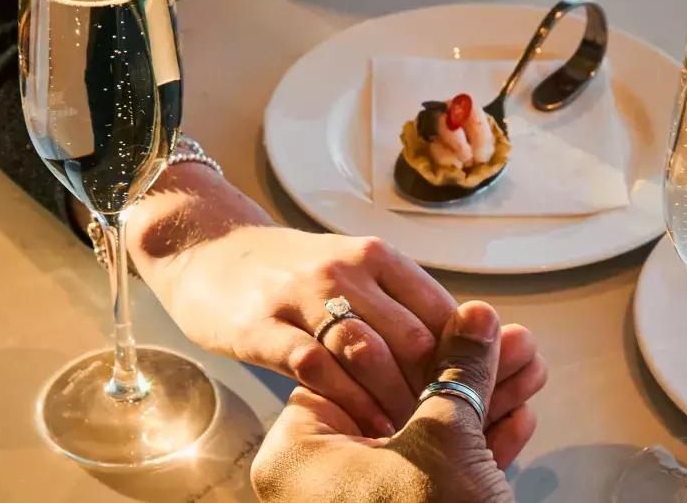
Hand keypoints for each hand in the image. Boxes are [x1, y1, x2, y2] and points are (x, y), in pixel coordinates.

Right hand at [140, 224, 546, 440]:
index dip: (463, 361)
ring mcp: (303, 296)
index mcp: (379, 259)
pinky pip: (314, 366)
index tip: (475, 398)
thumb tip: (460, 353)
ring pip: (367, 352)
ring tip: (411, 435)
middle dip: (435, 389)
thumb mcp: (354, 274)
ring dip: (395, 400)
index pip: (441, 311)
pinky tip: (361, 426)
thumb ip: (401, 307)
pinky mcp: (263, 324)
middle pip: (412, 337)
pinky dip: (345, 401)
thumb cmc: (292, 272)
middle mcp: (347, 271)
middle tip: (449, 430)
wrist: (211, 249)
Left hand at [252, 302, 535, 502]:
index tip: (459, 323)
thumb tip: (473, 319)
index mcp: (299, 454)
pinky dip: (479, 451)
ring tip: (527, 369)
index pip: (352, 371)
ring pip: (427, 440)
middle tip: (506, 344)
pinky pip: (439, 478)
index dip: (414, 341)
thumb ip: (457, 371)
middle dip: (463, 374)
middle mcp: (319, 483)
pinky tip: (518, 416)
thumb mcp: (445, 439)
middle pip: (399, 402)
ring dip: (481, 406)